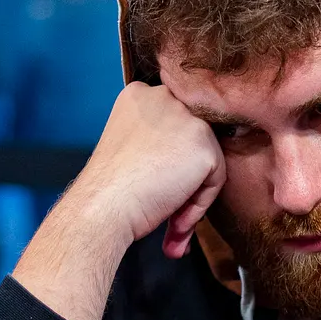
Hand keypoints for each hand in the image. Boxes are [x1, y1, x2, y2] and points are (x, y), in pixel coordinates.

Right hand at [12, 82, 223, 319]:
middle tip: (168, 213)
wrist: (104, 205)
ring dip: (192, 195)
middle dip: (184, 178)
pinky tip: (176, 222)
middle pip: (192, 140)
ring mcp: (186, 117)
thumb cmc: (109, 189)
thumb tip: (183, 160)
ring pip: (207, 159)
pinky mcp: (203, 143)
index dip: (170, 161)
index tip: (156, 189)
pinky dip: (200, 205)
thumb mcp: (129, 146)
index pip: (174, 124)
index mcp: (140, 95)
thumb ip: (157, 140)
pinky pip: (216, 179)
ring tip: (172, 224)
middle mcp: (164, 97)